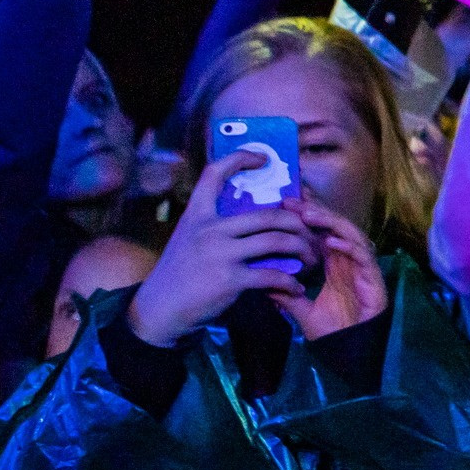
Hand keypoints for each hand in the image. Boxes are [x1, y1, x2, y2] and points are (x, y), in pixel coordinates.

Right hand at [125, 151, 319, 346]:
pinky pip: (272, 275)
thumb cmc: (179, 275)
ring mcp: (219, 253)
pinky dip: (290, 282)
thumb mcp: (189, 241)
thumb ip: (216, 228)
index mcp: (197, 215)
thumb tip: (258, 221)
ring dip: (302, 250)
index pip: (215, 174)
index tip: (262, 157)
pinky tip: (296, 288)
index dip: (239, 158)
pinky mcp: (229, 279)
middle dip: (298, 223)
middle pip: (268, 214)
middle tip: (311, 234)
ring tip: (311, 259)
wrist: (158, 311)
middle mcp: (209, 229)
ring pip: (276, 240)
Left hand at [277, 200, 390, 341]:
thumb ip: (284, 295)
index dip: (307, 216)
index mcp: (333, 263)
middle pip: (334, 227)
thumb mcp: (301, 309)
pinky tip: (332, 242)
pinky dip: (348, 247)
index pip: (320, 231)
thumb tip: (259, 282)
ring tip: (310, 215)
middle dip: (316, 211)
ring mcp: (361, 266)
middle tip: (293, 201)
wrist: (351, 350)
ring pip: (349, 235)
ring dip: (331, 223)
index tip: (285, 203)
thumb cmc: (332, 330)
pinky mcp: (373, 277)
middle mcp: (347, 259)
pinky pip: (362, 256)